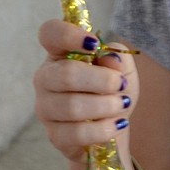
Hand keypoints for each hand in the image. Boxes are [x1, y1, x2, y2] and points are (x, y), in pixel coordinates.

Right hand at [33, 19, 139, 163]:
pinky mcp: (54, 136)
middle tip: (121, 85)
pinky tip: (116, 124)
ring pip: (71, 106)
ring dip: (105, 105)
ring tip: (122, 104)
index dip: (68, 34)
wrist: (114, 127)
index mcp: (60, 54)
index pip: (50, 34)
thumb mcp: (123, 69)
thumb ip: (118, 58)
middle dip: (101, 80)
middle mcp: (46, 78)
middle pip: (65, 74)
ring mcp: (46, 108)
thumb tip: (109, 59)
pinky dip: (102, 129)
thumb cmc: (112, 92)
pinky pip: (76, 133)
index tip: (94, 44)